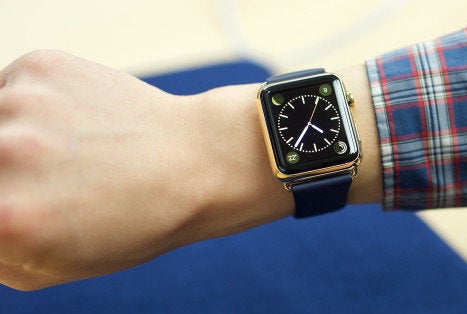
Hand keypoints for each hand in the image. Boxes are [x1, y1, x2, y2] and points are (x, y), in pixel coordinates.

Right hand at [0, 50, 293, 289]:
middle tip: (45, 178)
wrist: (196, 162)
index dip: (1, 205)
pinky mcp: (41, 67)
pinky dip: (32, 107)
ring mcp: (21, 103)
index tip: (20, 200)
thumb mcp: (50, 266)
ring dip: (10, 136)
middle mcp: (2, 154)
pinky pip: (9, 88)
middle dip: (4, 174)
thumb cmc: (133, 224)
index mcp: (4, 219)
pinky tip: (78, 122)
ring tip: (67, 151)